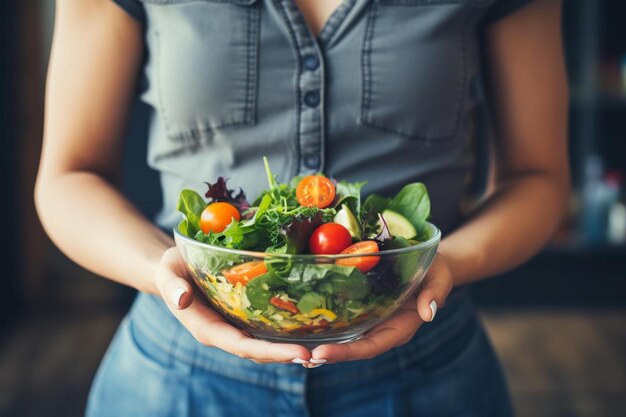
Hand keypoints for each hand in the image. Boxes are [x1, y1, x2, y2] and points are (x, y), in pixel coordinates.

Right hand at [153, 247, 311, 363]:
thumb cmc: (170, 269)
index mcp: (208, 329)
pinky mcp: (245, 316)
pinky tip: (310, 325)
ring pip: (266, 343)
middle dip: (287, 355)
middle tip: (320, 355)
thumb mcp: (167, 272)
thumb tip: (180, 300)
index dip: (270, 352)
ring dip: (291, 347)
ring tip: (323, 348)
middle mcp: (225, 333)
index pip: (242, 346)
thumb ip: (172, 286)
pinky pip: (267, 327)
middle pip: (259, 351)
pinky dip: (287, 330)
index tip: (298, 353)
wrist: (174, 269)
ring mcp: (236, 326)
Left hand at [307, 254, 453, 365]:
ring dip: (322, 343)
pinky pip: (343, 318)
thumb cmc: (435, 270)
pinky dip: (325, 323)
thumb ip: (435, 293)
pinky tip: (303, 323)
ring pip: (345, 336)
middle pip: (353, 347)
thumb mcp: (440, 277)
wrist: (429, 262)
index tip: (322, 354)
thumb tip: (429, 312)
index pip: (371, 346)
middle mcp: (382, 327)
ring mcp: (371, 319)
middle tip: (301, 356)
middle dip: (328, 354)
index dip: (347, 353)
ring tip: (295, 348)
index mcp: (400, 327)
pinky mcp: (362, 306)